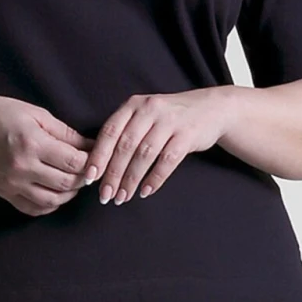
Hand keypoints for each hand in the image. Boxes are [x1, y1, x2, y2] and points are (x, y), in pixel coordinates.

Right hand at [0, 95, 94, 216]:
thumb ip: (64, 132)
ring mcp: (12, 183)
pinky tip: (55, 193)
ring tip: (73, 182)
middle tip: (88, 170)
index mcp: (32, 143)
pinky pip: (33, 209)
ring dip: (69, 194)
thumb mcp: (34, 113)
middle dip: (83, 178)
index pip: (74, 161)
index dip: (91, 161)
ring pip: (53, 201)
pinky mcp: (4, 193)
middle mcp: (23, 167)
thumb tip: (90, 146)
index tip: (97, 157)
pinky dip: (49, 205)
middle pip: (66, 183)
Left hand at [83, 89, 231, 203]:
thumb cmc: (168, 118)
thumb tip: (98, 166)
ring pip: (145, 154)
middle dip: (113, 174)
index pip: (110, 131)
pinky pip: (168, 161)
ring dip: (131, 179)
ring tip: (123, 197)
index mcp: (133, 104)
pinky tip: (145, 191)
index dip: (98, 156)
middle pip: (125, 146)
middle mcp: (150, 109)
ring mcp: (170, 121)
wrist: (211, 109)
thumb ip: (124, 133)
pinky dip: (155, 179)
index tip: (90, 177)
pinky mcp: (187, 135)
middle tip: (105, 196)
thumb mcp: (144, 116)